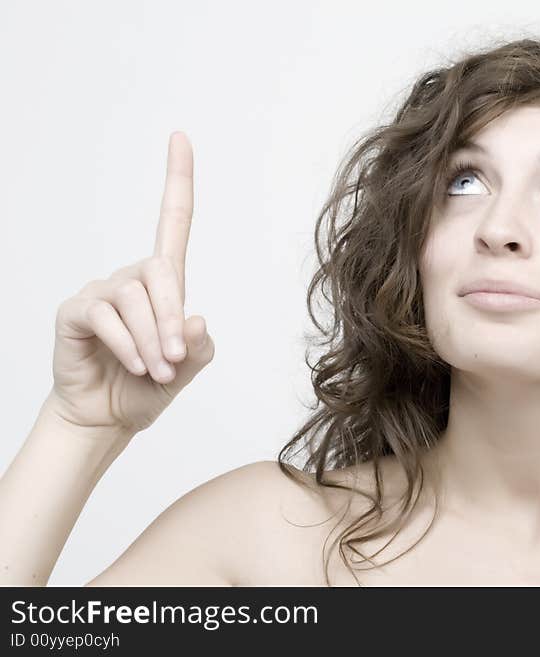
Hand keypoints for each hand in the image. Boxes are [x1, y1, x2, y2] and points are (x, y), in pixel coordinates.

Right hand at [49, 132, 213, 435]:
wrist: (108, 416)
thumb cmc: (149, 387)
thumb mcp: (188, 369)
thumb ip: (199, 347)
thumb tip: (197, 318)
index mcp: (164, 285)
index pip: (173, 221)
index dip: (178, 180)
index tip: (180, 136)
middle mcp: (132, 279)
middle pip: (161, 273)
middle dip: (173, 319)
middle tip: (176, 360)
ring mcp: (101, 292)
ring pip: (134, 299)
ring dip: (153, 338)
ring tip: (158, 370)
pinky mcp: (76, 311)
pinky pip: (106, 316)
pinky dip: (128, 344)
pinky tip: (136, 365)